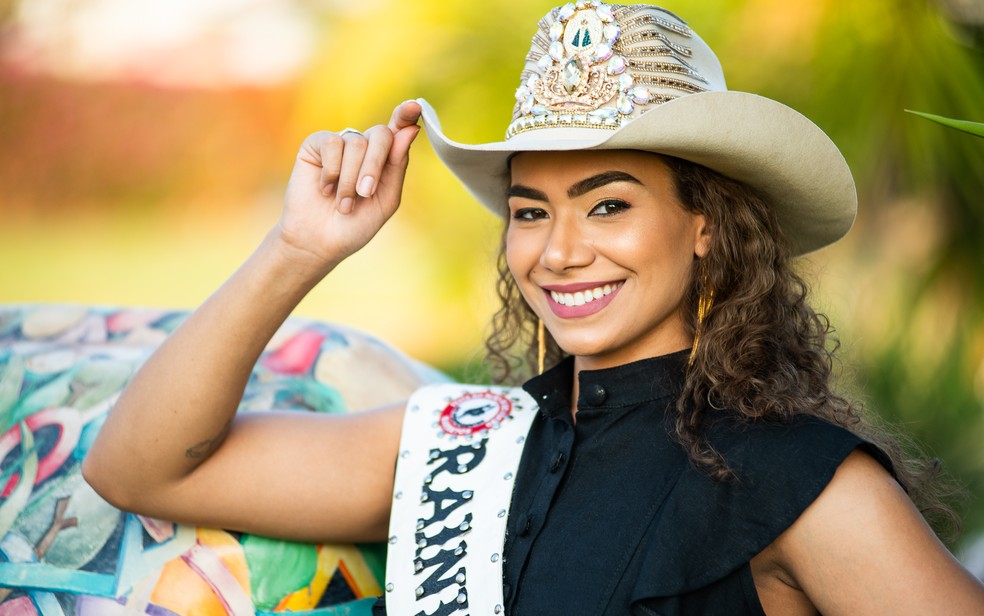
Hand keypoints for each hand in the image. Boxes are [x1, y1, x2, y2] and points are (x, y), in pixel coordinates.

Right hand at [278, 100, 421, 270]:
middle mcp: (364, 146)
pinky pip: (332, 144)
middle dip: (375, 166)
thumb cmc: (354, 225)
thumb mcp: (385, 200)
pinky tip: (325, 189)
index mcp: (384, 159)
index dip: (405, 115)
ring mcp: (340, 143)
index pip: (398, 130)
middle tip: (365, 193)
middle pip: (381, 135)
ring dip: (350, 178)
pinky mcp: (316, 144)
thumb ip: (397, 167)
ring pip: (356, 143)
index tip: (413, 106)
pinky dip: (332, 171)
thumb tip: (410, 130)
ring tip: (343, 203)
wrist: (318, 241)